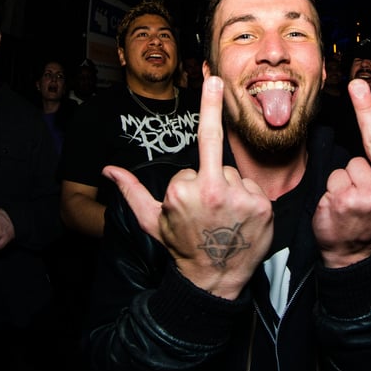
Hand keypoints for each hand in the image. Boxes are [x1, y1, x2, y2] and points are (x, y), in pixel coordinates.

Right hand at [103, 76, 272, 299]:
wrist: (214, 278)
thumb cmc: (183, 247)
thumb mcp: (152, 221)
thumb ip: (132, 191)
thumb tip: (109, 169)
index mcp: (182, 192)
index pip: (188, 171)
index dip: (187, 187)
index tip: (189, 207)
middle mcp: (212, 190)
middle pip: (214, 161)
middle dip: (212, 159)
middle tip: (216, 92)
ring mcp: (239, 197)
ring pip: (234, 174)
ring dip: (230, 189)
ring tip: (224, 217)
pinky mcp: (261, 205)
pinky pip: (252, 186)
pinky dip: (248, 198)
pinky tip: (239, 219)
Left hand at [314, 79, 370, 267]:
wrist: (354, 255)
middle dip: (365, 163)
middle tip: (366, 188)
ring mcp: (369, 195)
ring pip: (351, 163)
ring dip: (349, 179)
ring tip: (355, 200)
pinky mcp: (344, 199)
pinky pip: (335, 175)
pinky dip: (334, 188)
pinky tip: (342, 206)